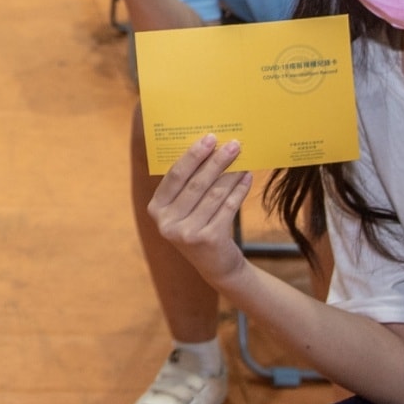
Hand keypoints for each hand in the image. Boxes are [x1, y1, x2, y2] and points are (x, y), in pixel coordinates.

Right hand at [146, 135, 251, 286]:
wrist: (216, 265)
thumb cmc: (199, 226)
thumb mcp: (185, 209)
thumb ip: (188, 184)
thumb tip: (210, 148)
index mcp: (156, 209)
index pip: (175, 175)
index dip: (193, 155)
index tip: (210, 138)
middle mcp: (167, 223)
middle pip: (196, 183)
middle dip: (217, 161)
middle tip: (233, 145)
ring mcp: (187, 233)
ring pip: (215, 194)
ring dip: (231, 174)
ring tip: (244, 160)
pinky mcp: (208, 240)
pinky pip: (228, 207)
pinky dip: (239, 190)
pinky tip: (247, 178)